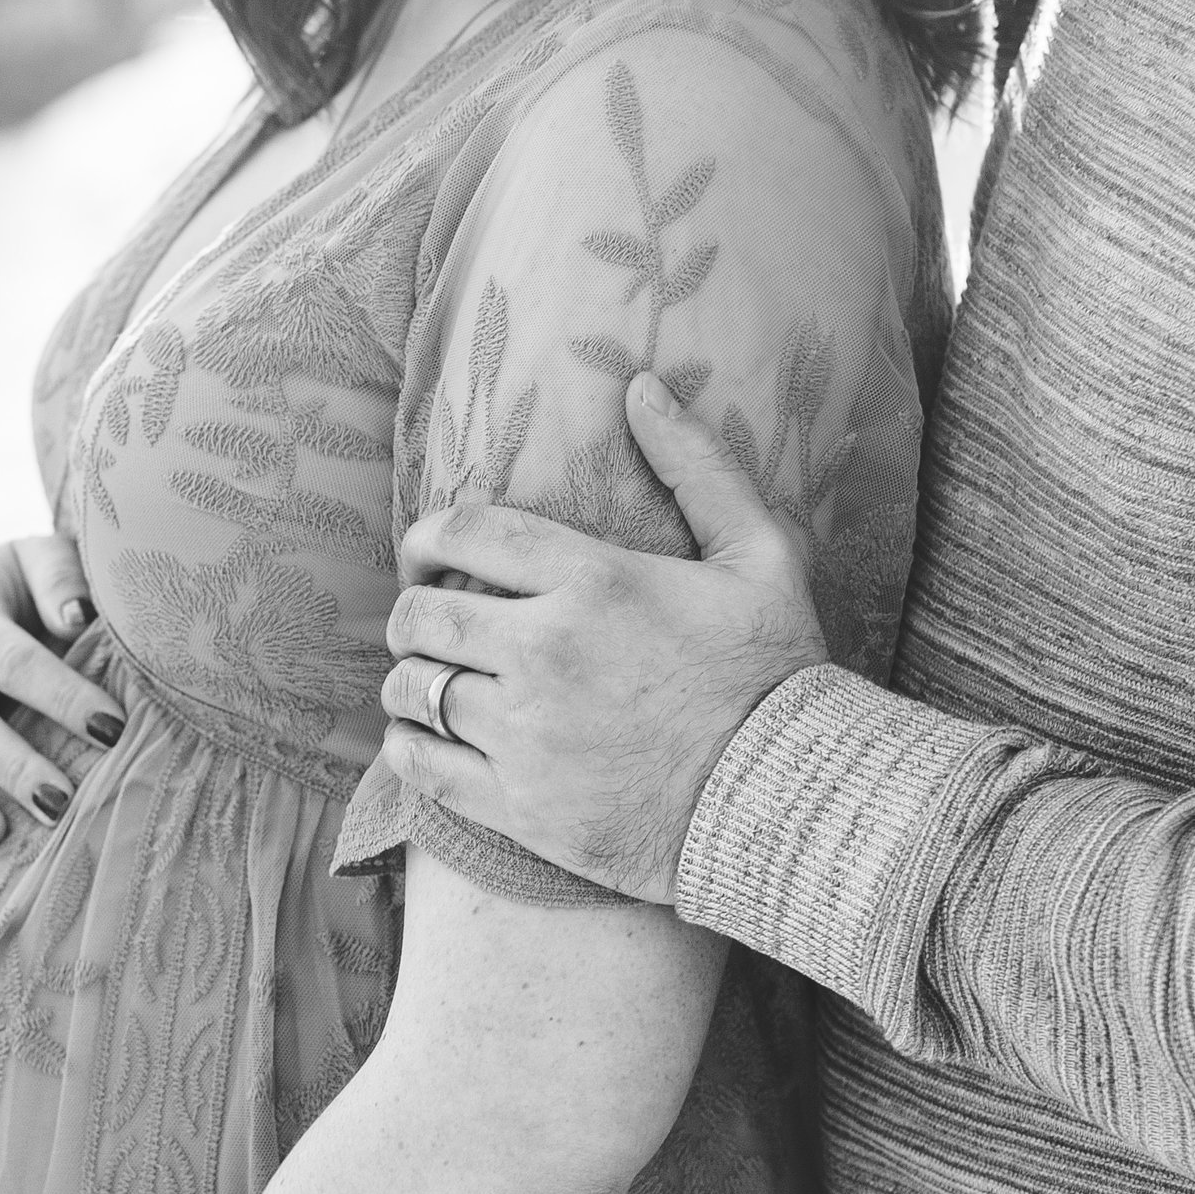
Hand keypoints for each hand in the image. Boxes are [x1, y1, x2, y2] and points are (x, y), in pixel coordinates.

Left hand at [379, 373, 827, 902]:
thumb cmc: (775, 672)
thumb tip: (642, 387)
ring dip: (409, 678)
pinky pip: (422, 765)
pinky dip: (408, 745)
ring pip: (414, 690)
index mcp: (595, 583)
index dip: (426, 536)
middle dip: (411, 609)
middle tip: (427, 619)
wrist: (785, 800)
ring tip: (428, 679)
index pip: (467, 534)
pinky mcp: (520, 806)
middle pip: (422, 615)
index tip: (424, 551)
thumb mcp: (761, 553)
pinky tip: (424, 737)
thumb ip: (698, 466)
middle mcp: (547, 653)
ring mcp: (526, 734)